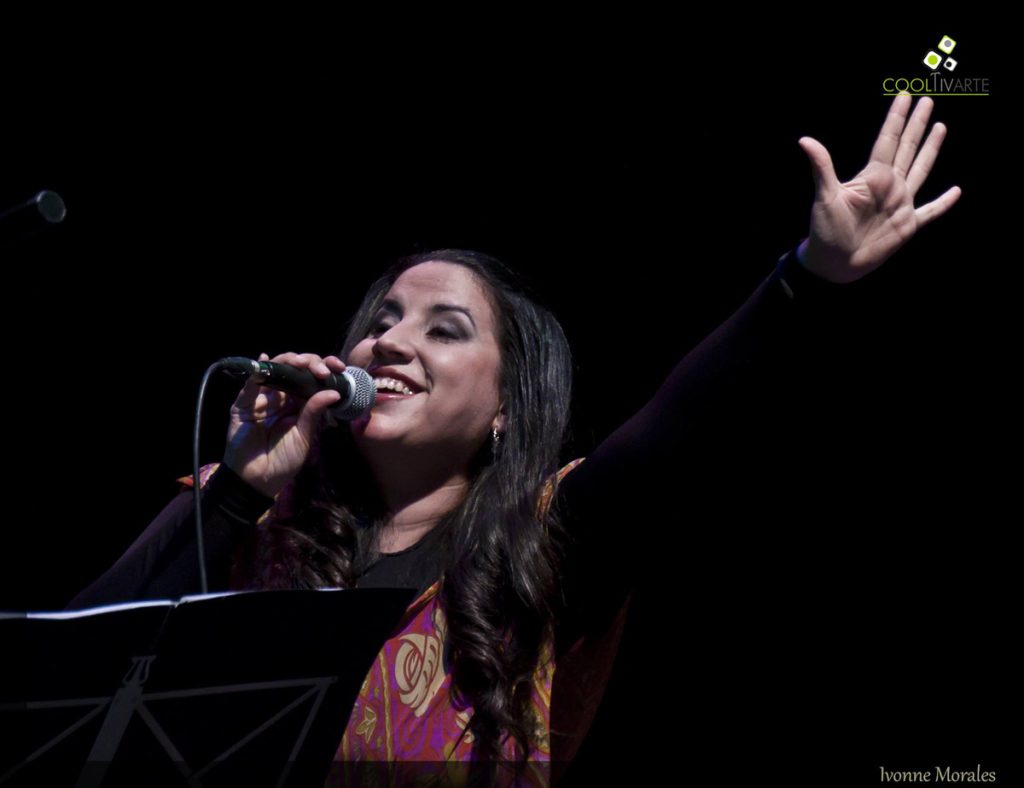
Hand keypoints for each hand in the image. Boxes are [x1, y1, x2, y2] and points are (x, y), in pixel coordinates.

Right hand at [224, 352, 347, 497]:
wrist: (259, 480)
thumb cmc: (284, 461)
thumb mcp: (304, 436)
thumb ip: (314, 413)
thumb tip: (334, 391)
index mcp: (300, 402)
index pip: (312, 377)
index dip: (324, 367)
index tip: (337, 368)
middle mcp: (282, 396)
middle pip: (295, 368)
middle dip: (310, 362)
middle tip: (321, 370)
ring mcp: (262, 398)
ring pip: (274, 370)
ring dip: (288, 361)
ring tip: (300, 363)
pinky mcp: (243, 405)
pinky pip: (248, 386)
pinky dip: (256, 372)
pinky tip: (264, 361)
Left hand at [796, 94, 961, 283]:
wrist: (833, 264)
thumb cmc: (825, 230)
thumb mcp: (824, 196)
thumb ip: (821, 167)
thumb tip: (804, 140)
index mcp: (873, 176)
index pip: (888, 140)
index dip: (897, 118)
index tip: (905, 95)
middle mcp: (890, 186)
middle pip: (907, 148)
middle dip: (917, 124)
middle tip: (927, 100)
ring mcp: (900, 204)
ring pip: (921, 170)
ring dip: (931, 149)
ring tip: (940, 127)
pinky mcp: (908, 225)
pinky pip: (931, 211)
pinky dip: (943, 203)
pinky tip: (956, 191)